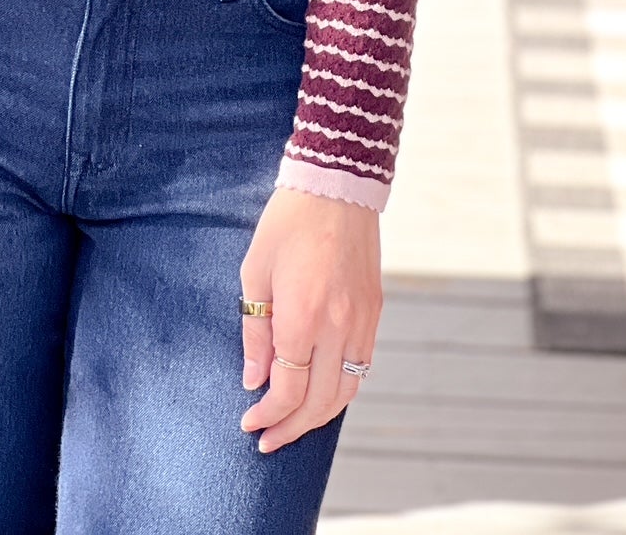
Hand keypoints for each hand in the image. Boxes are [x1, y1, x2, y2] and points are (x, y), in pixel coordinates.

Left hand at [238, 184, 380, 451]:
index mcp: (303, 316)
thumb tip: (254, 381)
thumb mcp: (255, 271)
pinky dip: (341, 390)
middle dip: (291, 428)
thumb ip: (255, 330)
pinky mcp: (375, 312)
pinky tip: (321, 393)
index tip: (250, 422)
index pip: (288, 389)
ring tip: (293, 425)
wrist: (337, 185)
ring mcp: (362, 321)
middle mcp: (338, 327)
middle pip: (319, 402)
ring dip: (319, 417)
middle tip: (267, 439)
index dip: (268, 414)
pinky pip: (361, 367)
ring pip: (346, 392)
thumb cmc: (287, 223)